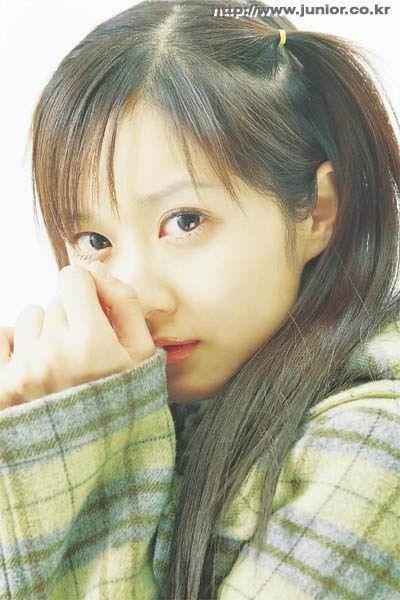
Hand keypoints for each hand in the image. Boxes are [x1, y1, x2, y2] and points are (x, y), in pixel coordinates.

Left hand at [0, 263, 154, 408]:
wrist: (90, 458)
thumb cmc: (122, 405)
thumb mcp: (142, 356)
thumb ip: (124, 304)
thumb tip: (94, 269)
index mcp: (91, 343)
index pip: (72, 278)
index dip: (86, 292)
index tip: (94, 313)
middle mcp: (51, 353)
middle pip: (54, 301)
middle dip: (70, 319)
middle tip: (83, 355)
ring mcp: (21, 371)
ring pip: (29, 318)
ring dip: (44, 333)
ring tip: (61, 366)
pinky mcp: (2, 386)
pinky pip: (2, 336)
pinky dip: (16, 346)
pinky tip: (35, 369)